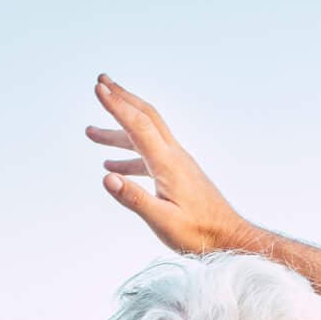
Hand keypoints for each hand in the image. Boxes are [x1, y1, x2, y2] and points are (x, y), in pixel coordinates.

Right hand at [86, 75, 249, 254]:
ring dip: (118, 131)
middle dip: (122, 98)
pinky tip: (112, 168)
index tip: (98, 87)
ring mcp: (177, 163)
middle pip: (146, 116)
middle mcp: (174, 156)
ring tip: (90, 132)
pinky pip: (149, 156)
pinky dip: (128, 156)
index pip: (138, 125)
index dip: (117, 105)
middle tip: (101, 82)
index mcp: (168, 163)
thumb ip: (134, 198)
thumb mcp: (163, 221)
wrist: (229, 238)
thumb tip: (106, 177)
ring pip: (145, 136)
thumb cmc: (199, 233)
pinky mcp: (179, 174)